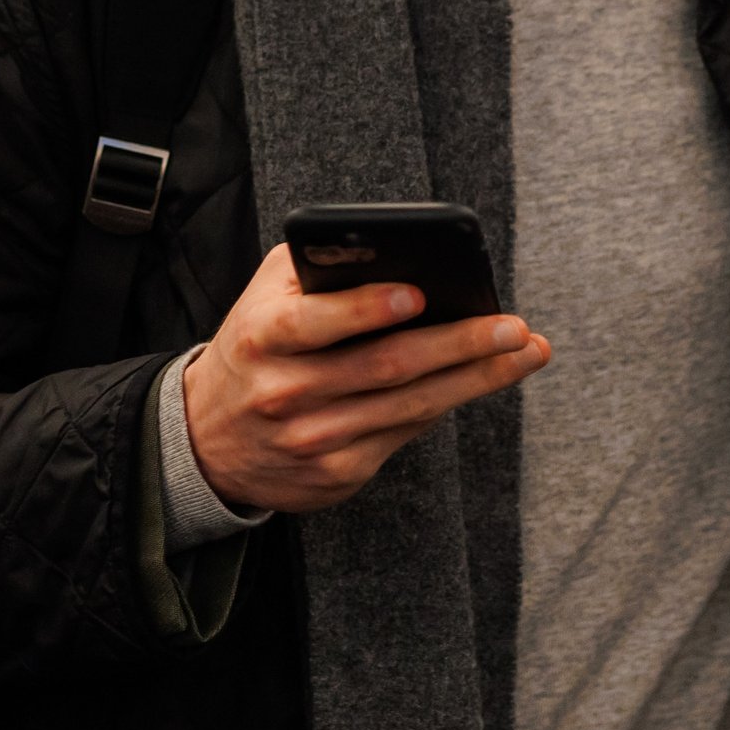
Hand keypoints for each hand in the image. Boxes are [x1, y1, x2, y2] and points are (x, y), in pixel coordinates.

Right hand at [181, 243, 550, 513]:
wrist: (205, 439)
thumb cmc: (257, 344)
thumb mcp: (267, 295)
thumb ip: (320, 265)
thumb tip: (400, 254)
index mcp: (263, 338)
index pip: (317, 322)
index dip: (367, 307)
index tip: (419, 292)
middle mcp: (286, 392)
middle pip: (386, 367)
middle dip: (460, 344)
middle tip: (516, 327)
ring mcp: (313, 440)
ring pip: (410, 405)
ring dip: (476, 378)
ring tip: (524, 352)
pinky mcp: (336, 475)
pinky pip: (405, 434)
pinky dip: (447, 403)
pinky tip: (480, 379)